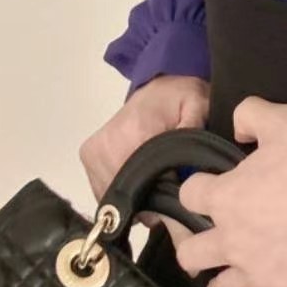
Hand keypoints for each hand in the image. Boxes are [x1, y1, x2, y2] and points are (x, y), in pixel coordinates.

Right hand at [79, 74, 209, 245]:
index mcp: (133, 134)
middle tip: (167, 193)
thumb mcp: (197, 106)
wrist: (158, 85)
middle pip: (124, 195)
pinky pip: (102, 189)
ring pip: (111, 196)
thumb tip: (189, 161)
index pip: (141, 185)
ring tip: (154, 183)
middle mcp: (106, 145)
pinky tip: (139, 181)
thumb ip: (194, 130)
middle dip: (146, 201)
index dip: (159, 199)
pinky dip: (121, 191)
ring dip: (132, 198)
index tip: (174, 199)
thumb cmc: (179, 97)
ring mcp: (94, 152)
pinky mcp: (88, 155)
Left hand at [174, 96, 286, 286]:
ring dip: (220, 278)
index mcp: (226, 196)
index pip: (190, 195)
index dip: (200, 187)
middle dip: (197, 242)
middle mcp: (231, 239)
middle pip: (191, 251)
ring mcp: (255, 273)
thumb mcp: (279, 117)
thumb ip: (247, 115)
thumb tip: (237, 130)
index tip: (210, 186)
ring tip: (229, 272)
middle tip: (212, 235)